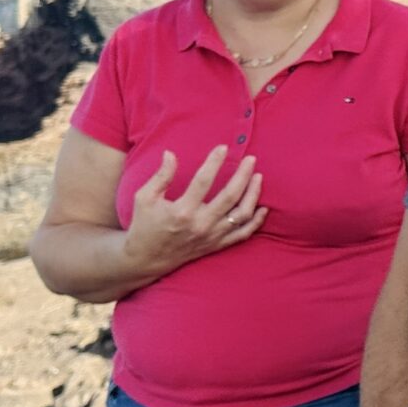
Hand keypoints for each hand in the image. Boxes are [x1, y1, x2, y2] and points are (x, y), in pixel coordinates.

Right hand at [121, 146, 265, 279]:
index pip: (203, 181)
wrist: (146, 259)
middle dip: (243, 175)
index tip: (222, 147)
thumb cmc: (144, 224)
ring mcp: (211, 236)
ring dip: (253, 195)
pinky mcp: (216, 245)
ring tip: (258, 177)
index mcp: (182, 211)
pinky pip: (242, 234)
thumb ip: (160, 176)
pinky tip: (263, 208)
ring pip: (241, 215)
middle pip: (230, 197)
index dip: (214, 162)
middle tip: (251, 159)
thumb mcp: (144, 198)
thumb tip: (170, 153)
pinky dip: (256, 222)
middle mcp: (200, 224)